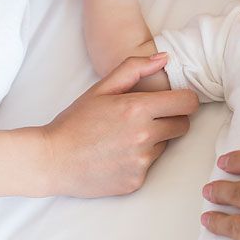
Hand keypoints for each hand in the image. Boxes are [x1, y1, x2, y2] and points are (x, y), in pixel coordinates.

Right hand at [39, 53, 197, 197]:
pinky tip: (117, 156)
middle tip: (147, 119)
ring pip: (165, 146)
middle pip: (183, 126)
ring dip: (153, 141)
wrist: (51, 160)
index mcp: (137, 109)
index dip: (185, 100)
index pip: (187, 103)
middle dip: (171, 120)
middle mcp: (144, 137)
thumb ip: (134, 68)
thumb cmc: (75, 122)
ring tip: (124, 138)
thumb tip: (165, 58)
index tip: (175, 101)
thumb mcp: (101, 89)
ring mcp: (141, 162)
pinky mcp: (136, 181)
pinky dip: (138, 160)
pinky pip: (150, 166)